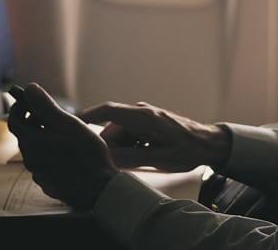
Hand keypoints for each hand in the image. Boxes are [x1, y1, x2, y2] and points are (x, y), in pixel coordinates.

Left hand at [7, 83, 119, 210]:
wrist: (98, 189)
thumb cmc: (86, 155)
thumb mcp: (69, 124)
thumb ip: (47, 107)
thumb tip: (30, 89)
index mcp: (32, 142)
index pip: (14, 120)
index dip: (19, 107)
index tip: (29, 99)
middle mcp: (31, 159)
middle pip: (25, 135)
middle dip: (33, 121)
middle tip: (49, 113)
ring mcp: (39, 173)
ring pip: (35, 150)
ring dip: (42, 137)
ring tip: (61, 132)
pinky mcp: (48, 183)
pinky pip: (43, 163)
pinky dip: (49, 153)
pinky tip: (66, 153)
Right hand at [77, 101, 230, 172]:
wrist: (210, 144)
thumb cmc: (188, 150)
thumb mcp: (159, 159)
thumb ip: (131, 157)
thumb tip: (105, 158)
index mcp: (143, 117)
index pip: (106, 112)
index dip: (85, 117)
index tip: (67, 124)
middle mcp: (141, 112)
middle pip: (112, 128)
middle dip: (111, 146)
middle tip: (117, 164)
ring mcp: (145, 116)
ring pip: (121, 133)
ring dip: (124, 147)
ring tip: (141, 160)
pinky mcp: (148, 122)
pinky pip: (131, 133)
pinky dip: (132, 145)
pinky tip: (146, 155)